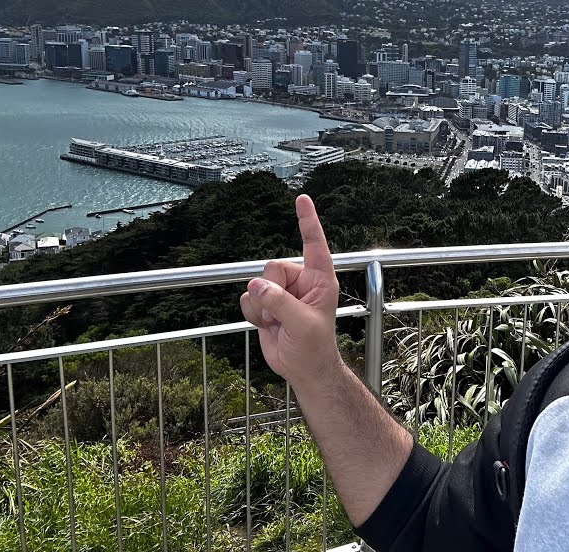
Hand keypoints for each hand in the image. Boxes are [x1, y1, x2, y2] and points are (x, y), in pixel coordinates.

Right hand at [240, 194, 343, 386]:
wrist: (302, 369)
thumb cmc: (314, 347)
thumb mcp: (303, 324)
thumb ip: (280, 303)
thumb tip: (257, 286)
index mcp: (319, 279)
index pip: (314, 244)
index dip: (307, 221)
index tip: (301, 198)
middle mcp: (300, 281)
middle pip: (272, 267)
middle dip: (271, 292)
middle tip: (282, 315)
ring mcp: (281, 293)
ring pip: (256, 283)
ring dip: (262, 307)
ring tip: (277, 324)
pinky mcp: (266, 305)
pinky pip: (248, 298)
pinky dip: (253, 314)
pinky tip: (267, 326)